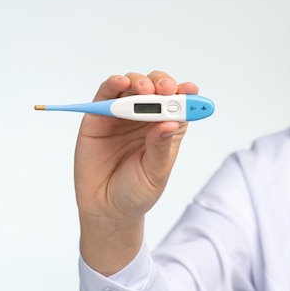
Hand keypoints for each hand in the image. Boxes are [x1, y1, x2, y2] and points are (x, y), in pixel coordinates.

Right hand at [74, 71, 197, 273]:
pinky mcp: (98, 116)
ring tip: (145, 90)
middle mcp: (146, 117)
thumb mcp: (156, 172)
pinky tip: (121, 83)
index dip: (186, 93)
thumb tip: (170, 122)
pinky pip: (106, 94)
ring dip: (140, 81)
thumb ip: (160, 147)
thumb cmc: (137, 190)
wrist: (106, 209)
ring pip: (133, 85)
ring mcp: (122, 114)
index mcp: (166, 128)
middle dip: (163, 84)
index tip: (191, 90)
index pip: (180, 104)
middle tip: (165, 90)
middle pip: (156, 88)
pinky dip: (114, 83)